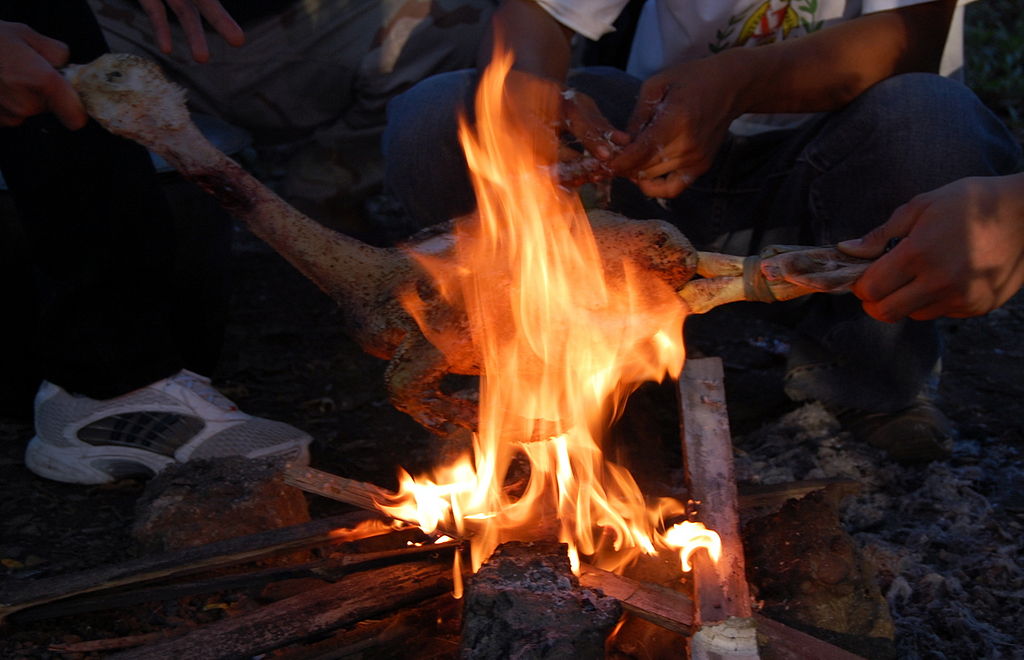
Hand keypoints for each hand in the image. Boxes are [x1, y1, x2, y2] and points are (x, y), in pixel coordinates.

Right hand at [0, 21, 85, 128]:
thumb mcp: (25, 34)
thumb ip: (56, 52)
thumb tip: (66, 65)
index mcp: (43, 83)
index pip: (76, 118)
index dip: (76, 109)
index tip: (71, 99)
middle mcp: (27, 105)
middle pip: (48, 108)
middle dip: (43, 92)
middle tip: (24, 70)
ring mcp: (7, 115)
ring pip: (26, 111)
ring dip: (21, 96)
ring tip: (4, 74)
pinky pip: (8, 113)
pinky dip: (3, 101)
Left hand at [137, 0, 243, 62]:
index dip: (220, 15)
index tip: (239, 31)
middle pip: (205, 3)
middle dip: (219, 21)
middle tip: (239, 41)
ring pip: (184, 13)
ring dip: (194, 36)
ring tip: (203, 59)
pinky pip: (156, 12)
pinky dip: (161, 30)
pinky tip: (167, 50)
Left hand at [608, 57, 744, 198]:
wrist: (730, 86)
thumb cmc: (691, 80)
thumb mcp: (657, 85)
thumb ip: (637, 115)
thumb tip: (621, 143)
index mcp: (675, 121)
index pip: (639, 153)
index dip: (617, 162)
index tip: (603, 161)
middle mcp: (687, 145)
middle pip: (642, 168)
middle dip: (622, 165)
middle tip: (612, 155)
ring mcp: (695, 159)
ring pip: (652, 178)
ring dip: (636, 173)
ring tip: (629, 157)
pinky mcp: (701, 167)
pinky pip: (671, 189)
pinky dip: (654, 186)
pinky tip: (645, 174)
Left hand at [839, 174, 1023, 321]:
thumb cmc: (972, 202)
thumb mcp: (921, 206)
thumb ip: (880, 234)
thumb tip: (846, 250)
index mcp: (919, 254)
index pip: (871, 288)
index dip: (860, 284)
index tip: (864, 274)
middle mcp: (940, 282)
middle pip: (885, 312)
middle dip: (875, 300)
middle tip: (880, 284)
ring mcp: (962, 298)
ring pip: (914, 314)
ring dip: (906, 300)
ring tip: (920, 273)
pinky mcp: (979, 306)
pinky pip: (942, 312)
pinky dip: (934, 300)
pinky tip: (947, 275)